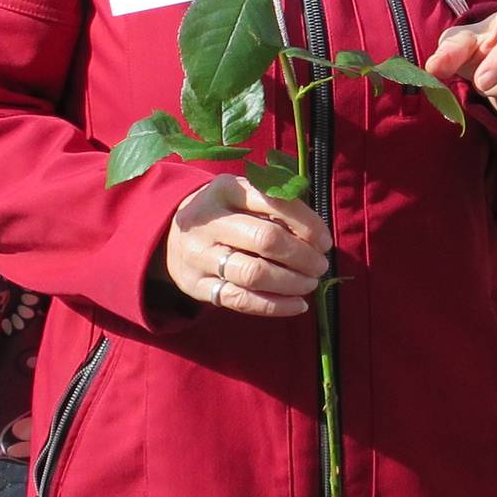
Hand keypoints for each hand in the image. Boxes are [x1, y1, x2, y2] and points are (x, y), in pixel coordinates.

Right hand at [164, 177, 330, 317]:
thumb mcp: (244, 197)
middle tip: (320, 265)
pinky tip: (298, 304)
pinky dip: (276, 306)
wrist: (172, 237)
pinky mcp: (197, 285)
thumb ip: (278, 209)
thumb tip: (317, 239)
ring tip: (310, 283)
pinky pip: (241, 300)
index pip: (274, 203)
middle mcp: (208, 220)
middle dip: (302, 256)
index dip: (307, 224)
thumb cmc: (225, 215)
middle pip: (266, 240)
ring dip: (292, 283)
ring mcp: (199, 255)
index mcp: (225, 190)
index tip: (324, 241)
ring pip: (254, 274)